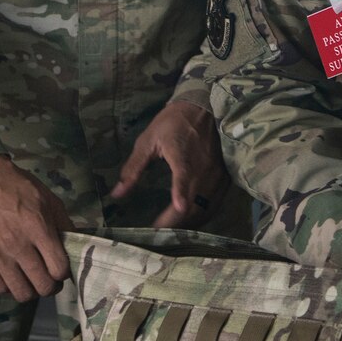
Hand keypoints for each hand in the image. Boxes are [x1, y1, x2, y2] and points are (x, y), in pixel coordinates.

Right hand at [0, 155, 72, 302]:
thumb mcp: (50, 201)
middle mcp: (17, 245)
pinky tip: (10, 273)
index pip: (59, 270)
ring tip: (29, 279)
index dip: (63, 273)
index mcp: (38, 229)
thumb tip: (76, 252)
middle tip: (47, 278)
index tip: (60, 269)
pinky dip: (8, 285)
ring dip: (30, 289)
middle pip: (42, 286)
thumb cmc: (19, 189)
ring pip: (21, 293)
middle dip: (50, 286)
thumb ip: (65, 227)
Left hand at [110, 99, 229, 227]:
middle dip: (176, 223)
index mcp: (183, 156)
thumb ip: (133, 168)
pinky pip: (214, 205)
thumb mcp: (148, 140)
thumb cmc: (172, 123)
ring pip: (206, 209)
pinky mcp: (224, 179)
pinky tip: (189, 222)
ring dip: (189, 224)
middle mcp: (203, 168)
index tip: (177, 209)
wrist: (203, 106)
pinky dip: (202, 217)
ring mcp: (216, 175)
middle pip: (193, 203)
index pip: (184, 178)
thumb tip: (117, 193)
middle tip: (157, 233)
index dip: (181, 194)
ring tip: (170, 232)